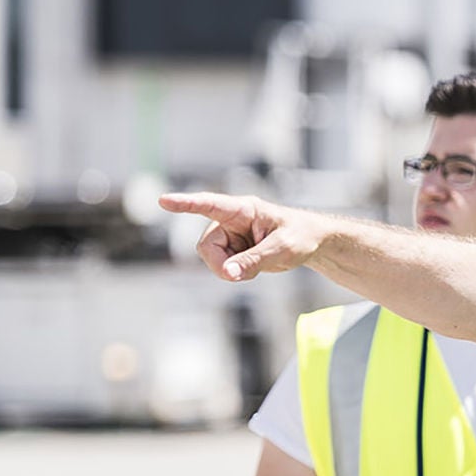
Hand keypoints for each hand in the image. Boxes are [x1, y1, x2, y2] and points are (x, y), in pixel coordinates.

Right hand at [160, 192, 329, 281]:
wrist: (311, 242)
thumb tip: (227, 274)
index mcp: (243, 209)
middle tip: (243, 275)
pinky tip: (253, 267)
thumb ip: (254, 261)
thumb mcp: (282, 249)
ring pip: (212, 259)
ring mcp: (228, 235)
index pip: (210, 204)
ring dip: (231, 269)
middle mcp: (230, 220)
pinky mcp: (231, 249)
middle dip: (221, 264)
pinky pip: (221, 266)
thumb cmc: (300, 236)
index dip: (186, 204)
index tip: (164, 201)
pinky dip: (235, 273)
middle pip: (206, 246)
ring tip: (257, 265)